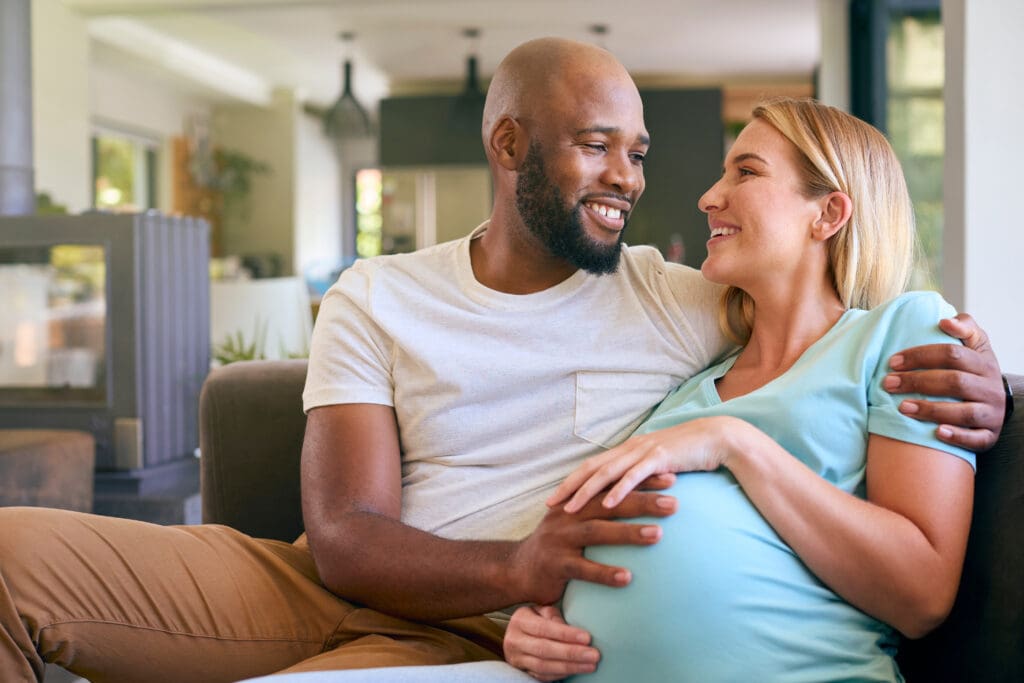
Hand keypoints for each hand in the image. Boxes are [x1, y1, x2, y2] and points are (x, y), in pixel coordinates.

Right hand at [504, 605, 598, 680]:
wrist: (516, 633)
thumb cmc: (536, 618)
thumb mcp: (543, 610)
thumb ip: (555, 617)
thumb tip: (572, 631)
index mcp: (520, 620)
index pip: (544, 628)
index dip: (566, 634)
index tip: (587, 638)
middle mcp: (515, 640)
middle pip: (544, 649)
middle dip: (571, 653)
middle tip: (594, 655)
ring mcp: (517, 658)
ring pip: (544, 666)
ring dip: (570, 667)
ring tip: (591, 665)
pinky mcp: (522, 671)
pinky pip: (542, 676)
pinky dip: (561, 674)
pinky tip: (576, 670)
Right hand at [509, 489, 676, 605]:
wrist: (517, 569)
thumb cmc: (557, 546)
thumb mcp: (575, 522)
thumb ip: (601, 511)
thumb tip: (641, 503)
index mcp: (577, 502)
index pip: (614, 487)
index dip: (641, 481)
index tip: (673, 478)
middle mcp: (568, 515)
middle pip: (609, 503)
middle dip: (642, 501)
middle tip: (674, 503)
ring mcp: (560, 539)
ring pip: (597, 531)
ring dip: (628, 533)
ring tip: (658, 535)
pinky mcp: (556, 564)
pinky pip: (583, 568)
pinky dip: (605, 573)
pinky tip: (628, 577)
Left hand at [547, 416, 744, 513]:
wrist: (718, 438)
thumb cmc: (691, 454)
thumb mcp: (662, 465)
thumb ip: (645, 475)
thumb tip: (631, 492)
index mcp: (629, 450)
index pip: (594, 466)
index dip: (572, 481)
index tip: (555, 498)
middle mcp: (631, 448)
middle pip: (592, 468)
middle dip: (568, 486)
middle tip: (549, 504)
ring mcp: (643, 451)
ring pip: (607, 473)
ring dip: (586, 491)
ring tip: (569, 509)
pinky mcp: (659, 458)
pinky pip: (634, 476)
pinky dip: (618, 491)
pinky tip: (605, 505)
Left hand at [885, 313, 1004, 450]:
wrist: (993, 402)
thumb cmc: (973, 370)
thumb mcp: (975, 345)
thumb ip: (964, 328)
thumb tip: (945, 320)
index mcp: (984, 363)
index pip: (952, 354)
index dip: (921, 356)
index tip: (893, 361)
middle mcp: (991, 388)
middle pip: (954, 382)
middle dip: (918, 382)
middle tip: (888, 383)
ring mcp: (992, 413)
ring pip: (964, 412)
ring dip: (931, 410)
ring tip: (902, 407)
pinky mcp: (990, 435)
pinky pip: (976, 438)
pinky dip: (957, 436)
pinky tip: (936, 433)